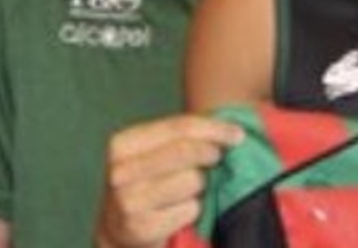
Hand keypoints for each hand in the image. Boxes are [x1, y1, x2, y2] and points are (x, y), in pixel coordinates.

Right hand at [96, 114, 242, 247]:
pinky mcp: (141, 228)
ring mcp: (127, 201)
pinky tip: (179, 212)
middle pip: (187, 151)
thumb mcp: (158, 153)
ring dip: (199, 186)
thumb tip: (236, 133)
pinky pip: (191, 209)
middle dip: (210, 153)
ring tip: (186, 191)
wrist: (122, 230)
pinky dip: (193, 210)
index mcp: (122, 144)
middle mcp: (119, 172)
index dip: (215, 128)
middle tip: (216, 158)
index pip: (180, 127)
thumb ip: (186, 138)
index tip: (238, 134)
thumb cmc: (150, 183)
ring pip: (192, 180)